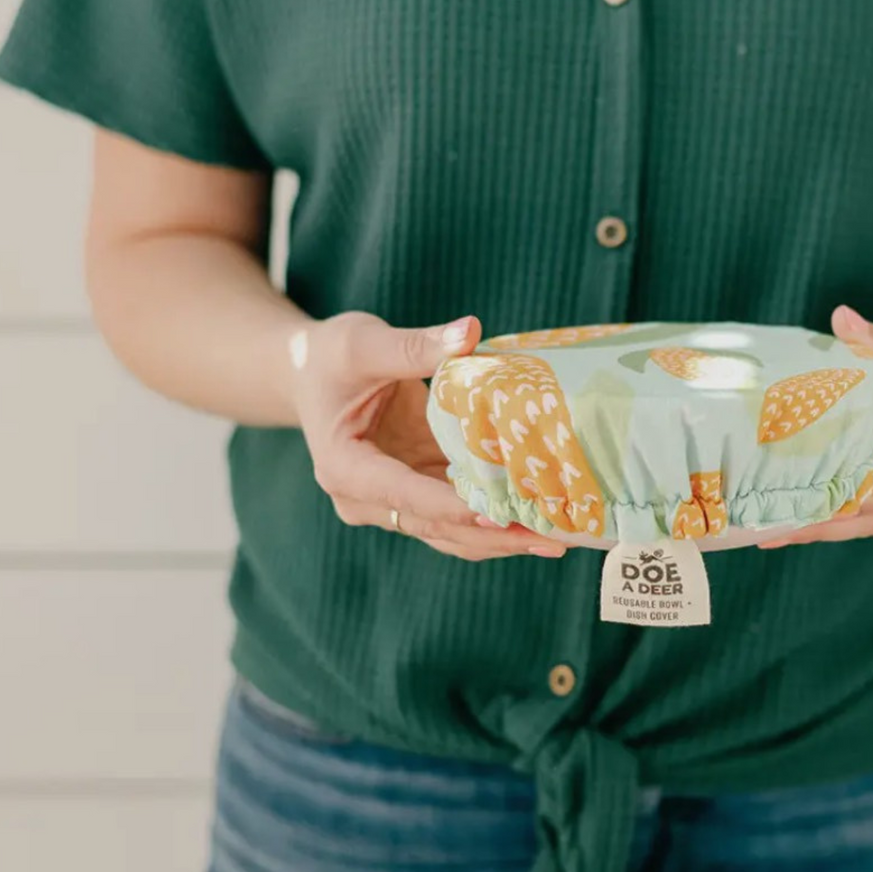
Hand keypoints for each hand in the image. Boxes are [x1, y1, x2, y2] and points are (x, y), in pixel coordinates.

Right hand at [290, 311, 565, 560]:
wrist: (311, 374)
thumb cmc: (330, 357)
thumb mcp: (364, 343)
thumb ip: (414, 345)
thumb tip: (469, 332)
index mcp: (344, 468)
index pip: (404, 494)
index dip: (452, 507)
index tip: (497, 514)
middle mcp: (365, 499)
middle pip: (435, 526)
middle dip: (494, 535)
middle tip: (553, 539)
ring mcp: (393, 502)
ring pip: (451, 532)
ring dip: (503, 538)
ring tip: (560, 539)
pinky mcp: (418, 492)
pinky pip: (459, 515)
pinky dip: (498, 518)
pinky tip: (544, 517)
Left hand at [759, 304, 872, 546]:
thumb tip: (842, 322)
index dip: (863, 497)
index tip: (817, 503)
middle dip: (825, 523)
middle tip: (767, 530)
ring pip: (867, 519)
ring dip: (818, 521)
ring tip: (761, 526)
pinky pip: (861, 502)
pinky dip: (824, 502)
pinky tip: (778, 507)